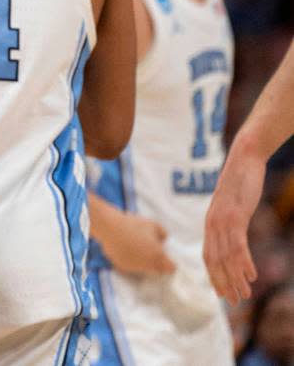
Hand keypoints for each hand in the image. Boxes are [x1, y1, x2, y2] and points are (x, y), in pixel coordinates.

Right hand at [104, 211, 175, 275]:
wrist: (110, 227)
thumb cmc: (133, 224)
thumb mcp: (153, 224)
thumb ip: (163, 234)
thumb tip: (162, 241)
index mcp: (158, 255)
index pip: (171, 268)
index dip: (170, 263)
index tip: (166, 256)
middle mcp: (148, 265)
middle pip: (158, 270)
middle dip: (156, 262)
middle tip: (150, 250)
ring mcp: (135, 267)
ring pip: (143, 269)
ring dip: (143, 262)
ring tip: (135, 247)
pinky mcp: (122, 267)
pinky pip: (130, 266)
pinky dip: (130, 260)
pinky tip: (125, 249)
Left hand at [204, 141, 264, 302]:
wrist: (244, 158)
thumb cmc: (239, 182)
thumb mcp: (233, 206)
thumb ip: (231, 221)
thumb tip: (232, 233)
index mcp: (210, 222)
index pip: (208, 255)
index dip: (214, 276)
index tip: (221, 293)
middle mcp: (212, 223)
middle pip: (215, 260)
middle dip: (223, 283)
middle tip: (233, 302)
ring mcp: (223, 220)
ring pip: (226, 256)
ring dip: (235, 278)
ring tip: (244, 295)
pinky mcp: (236, 215)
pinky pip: (238, 243)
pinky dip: (244, 261)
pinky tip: (251, 275)